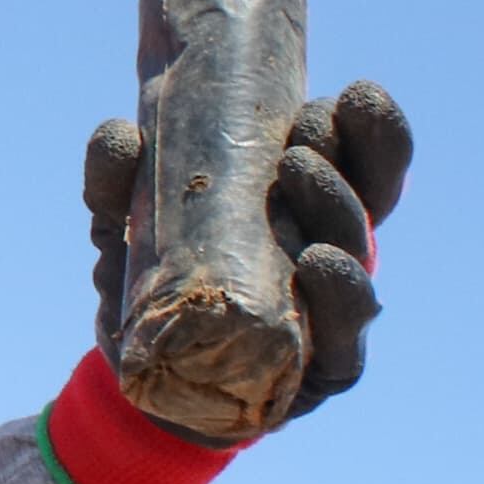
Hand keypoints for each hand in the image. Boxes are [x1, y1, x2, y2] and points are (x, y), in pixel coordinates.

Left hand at [83, 81, 412, 424]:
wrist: (148, 386)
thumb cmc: (157, 286)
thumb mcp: (125, 226)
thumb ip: (115, 182)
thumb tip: (121, 133)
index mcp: (311, 208)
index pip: (360, 160)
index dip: (367, 127)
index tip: (343, 96)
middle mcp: (334, 254)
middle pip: (367, 203)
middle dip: (344, 163)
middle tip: (301, 140)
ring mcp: (331, 314)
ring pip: (356, 260)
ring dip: (338, 214)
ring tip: (301, 172)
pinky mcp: (320, 372)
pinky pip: (343, 337)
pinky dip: (340, 297)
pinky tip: (322, 259)